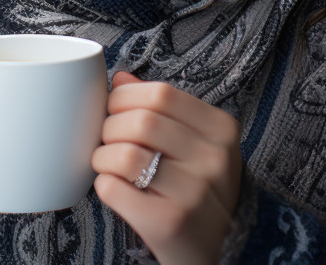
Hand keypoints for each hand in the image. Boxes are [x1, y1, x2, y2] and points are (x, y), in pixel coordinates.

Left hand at [92, 71, 242, 264]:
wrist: (209, 249)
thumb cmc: (196, 188)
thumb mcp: (196, 143)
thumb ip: (162, 108)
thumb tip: (120, 78)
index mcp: (221, 129)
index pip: (160, 93)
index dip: (126, 97)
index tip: (116, 109)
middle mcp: (214, 158)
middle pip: (141, 120)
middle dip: (110, 127)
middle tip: (108, 140)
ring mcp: (194, 192)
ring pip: (125, 154)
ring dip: (103, 156)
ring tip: (107, 164)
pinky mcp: (169, 223)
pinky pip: (114, 188)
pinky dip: (103, 184)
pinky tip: (114, 187)